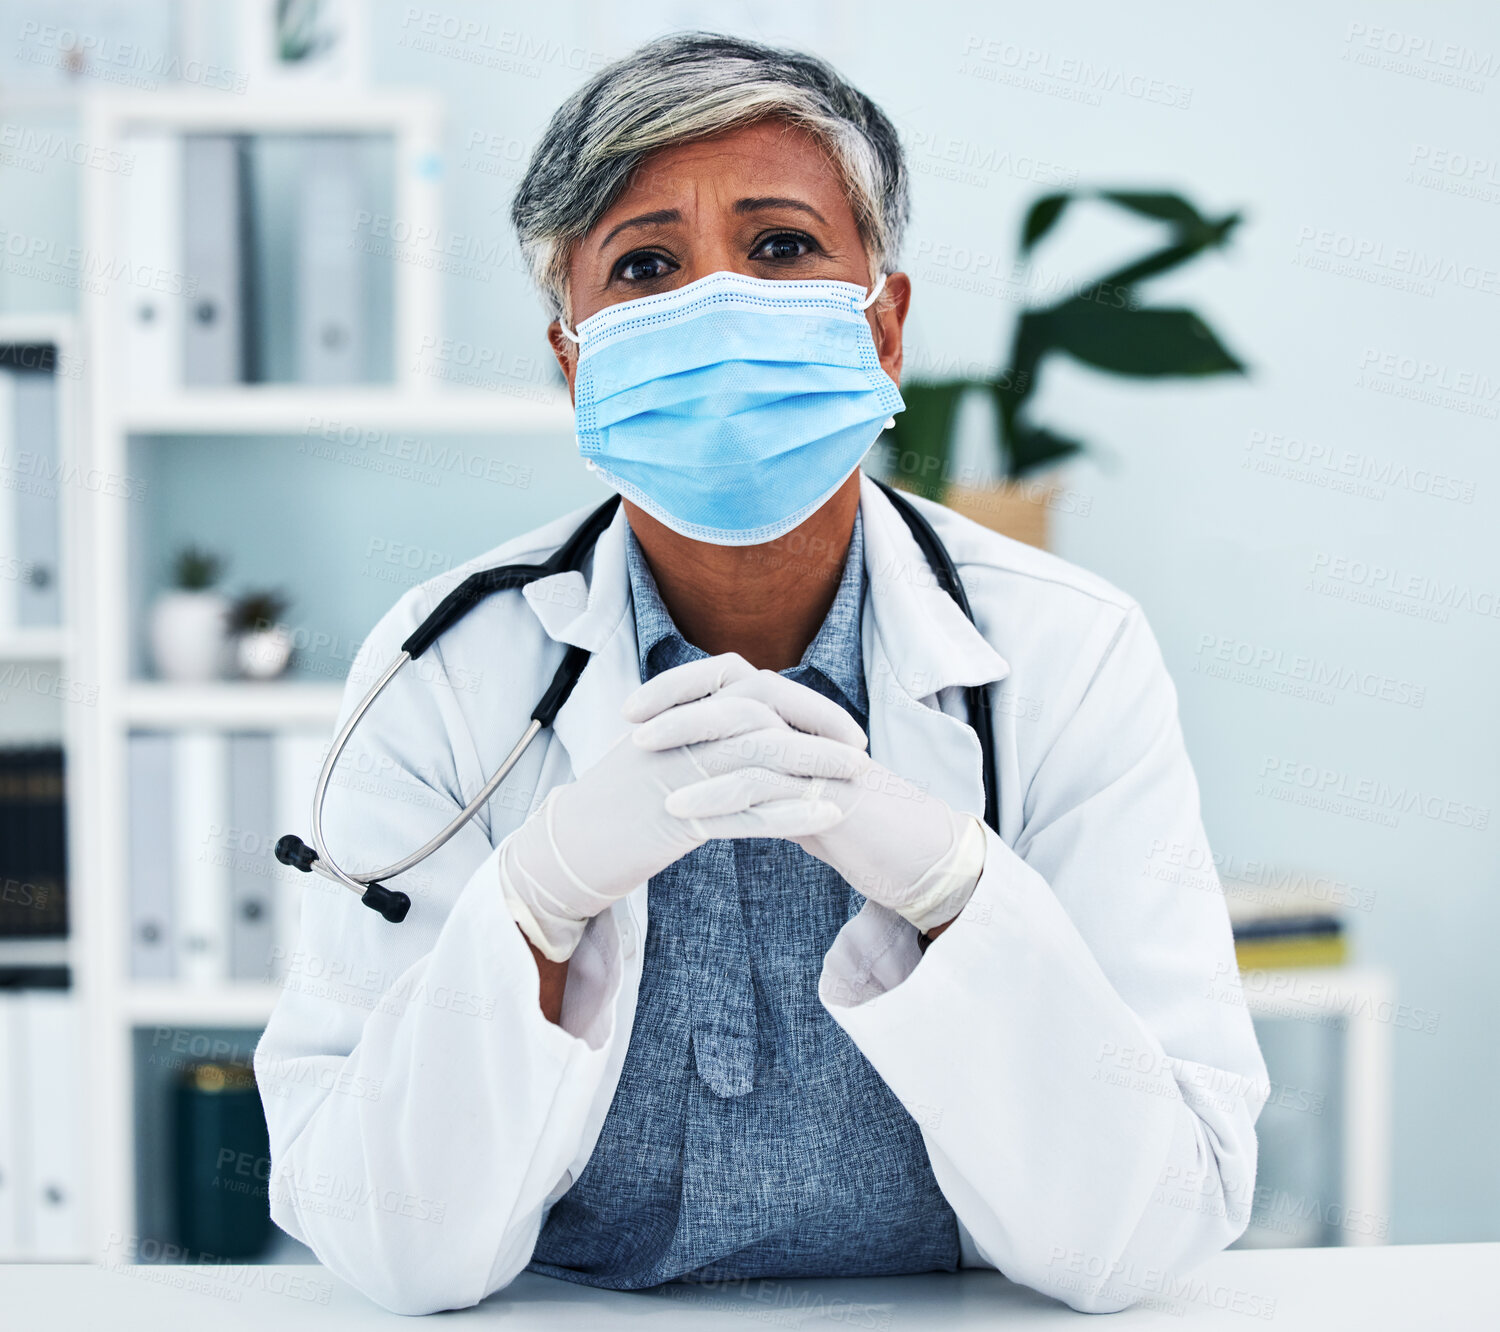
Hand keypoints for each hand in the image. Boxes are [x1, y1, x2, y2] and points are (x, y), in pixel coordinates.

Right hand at [500, 654, 865, 960]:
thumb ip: (698, 733)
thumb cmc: (613, 808)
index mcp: (673, 712)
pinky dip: (792, 812)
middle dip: (818, 725)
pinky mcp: (677, 817)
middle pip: (761, 712)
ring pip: (760, 757)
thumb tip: (752, 727)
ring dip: (815, 765)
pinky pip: (746, 811)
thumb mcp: (655, 754)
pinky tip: (827, 816)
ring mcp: (676, 772)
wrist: (566, 851)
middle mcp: (677, 732)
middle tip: (860, 747)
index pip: (746, 682)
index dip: (799, 699)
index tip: (838, 721)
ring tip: (857, 776)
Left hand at [634, 671, 986, 933]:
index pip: (732, 678)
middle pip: (736, 693)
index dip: (682, 686)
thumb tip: (707, 762)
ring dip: (692, 746)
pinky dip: (718, 795)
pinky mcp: (827, 793)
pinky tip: (682, 811)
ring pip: (747, 733)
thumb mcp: (794, 787)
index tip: (634, 707)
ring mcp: (820, 756)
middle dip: (678, 705)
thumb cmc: (850, 824)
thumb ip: (759, 768)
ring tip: (645, 762)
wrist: (913, 856)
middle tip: (630, 724)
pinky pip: (764, 787)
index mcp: (796, 718)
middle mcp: (807, 726)